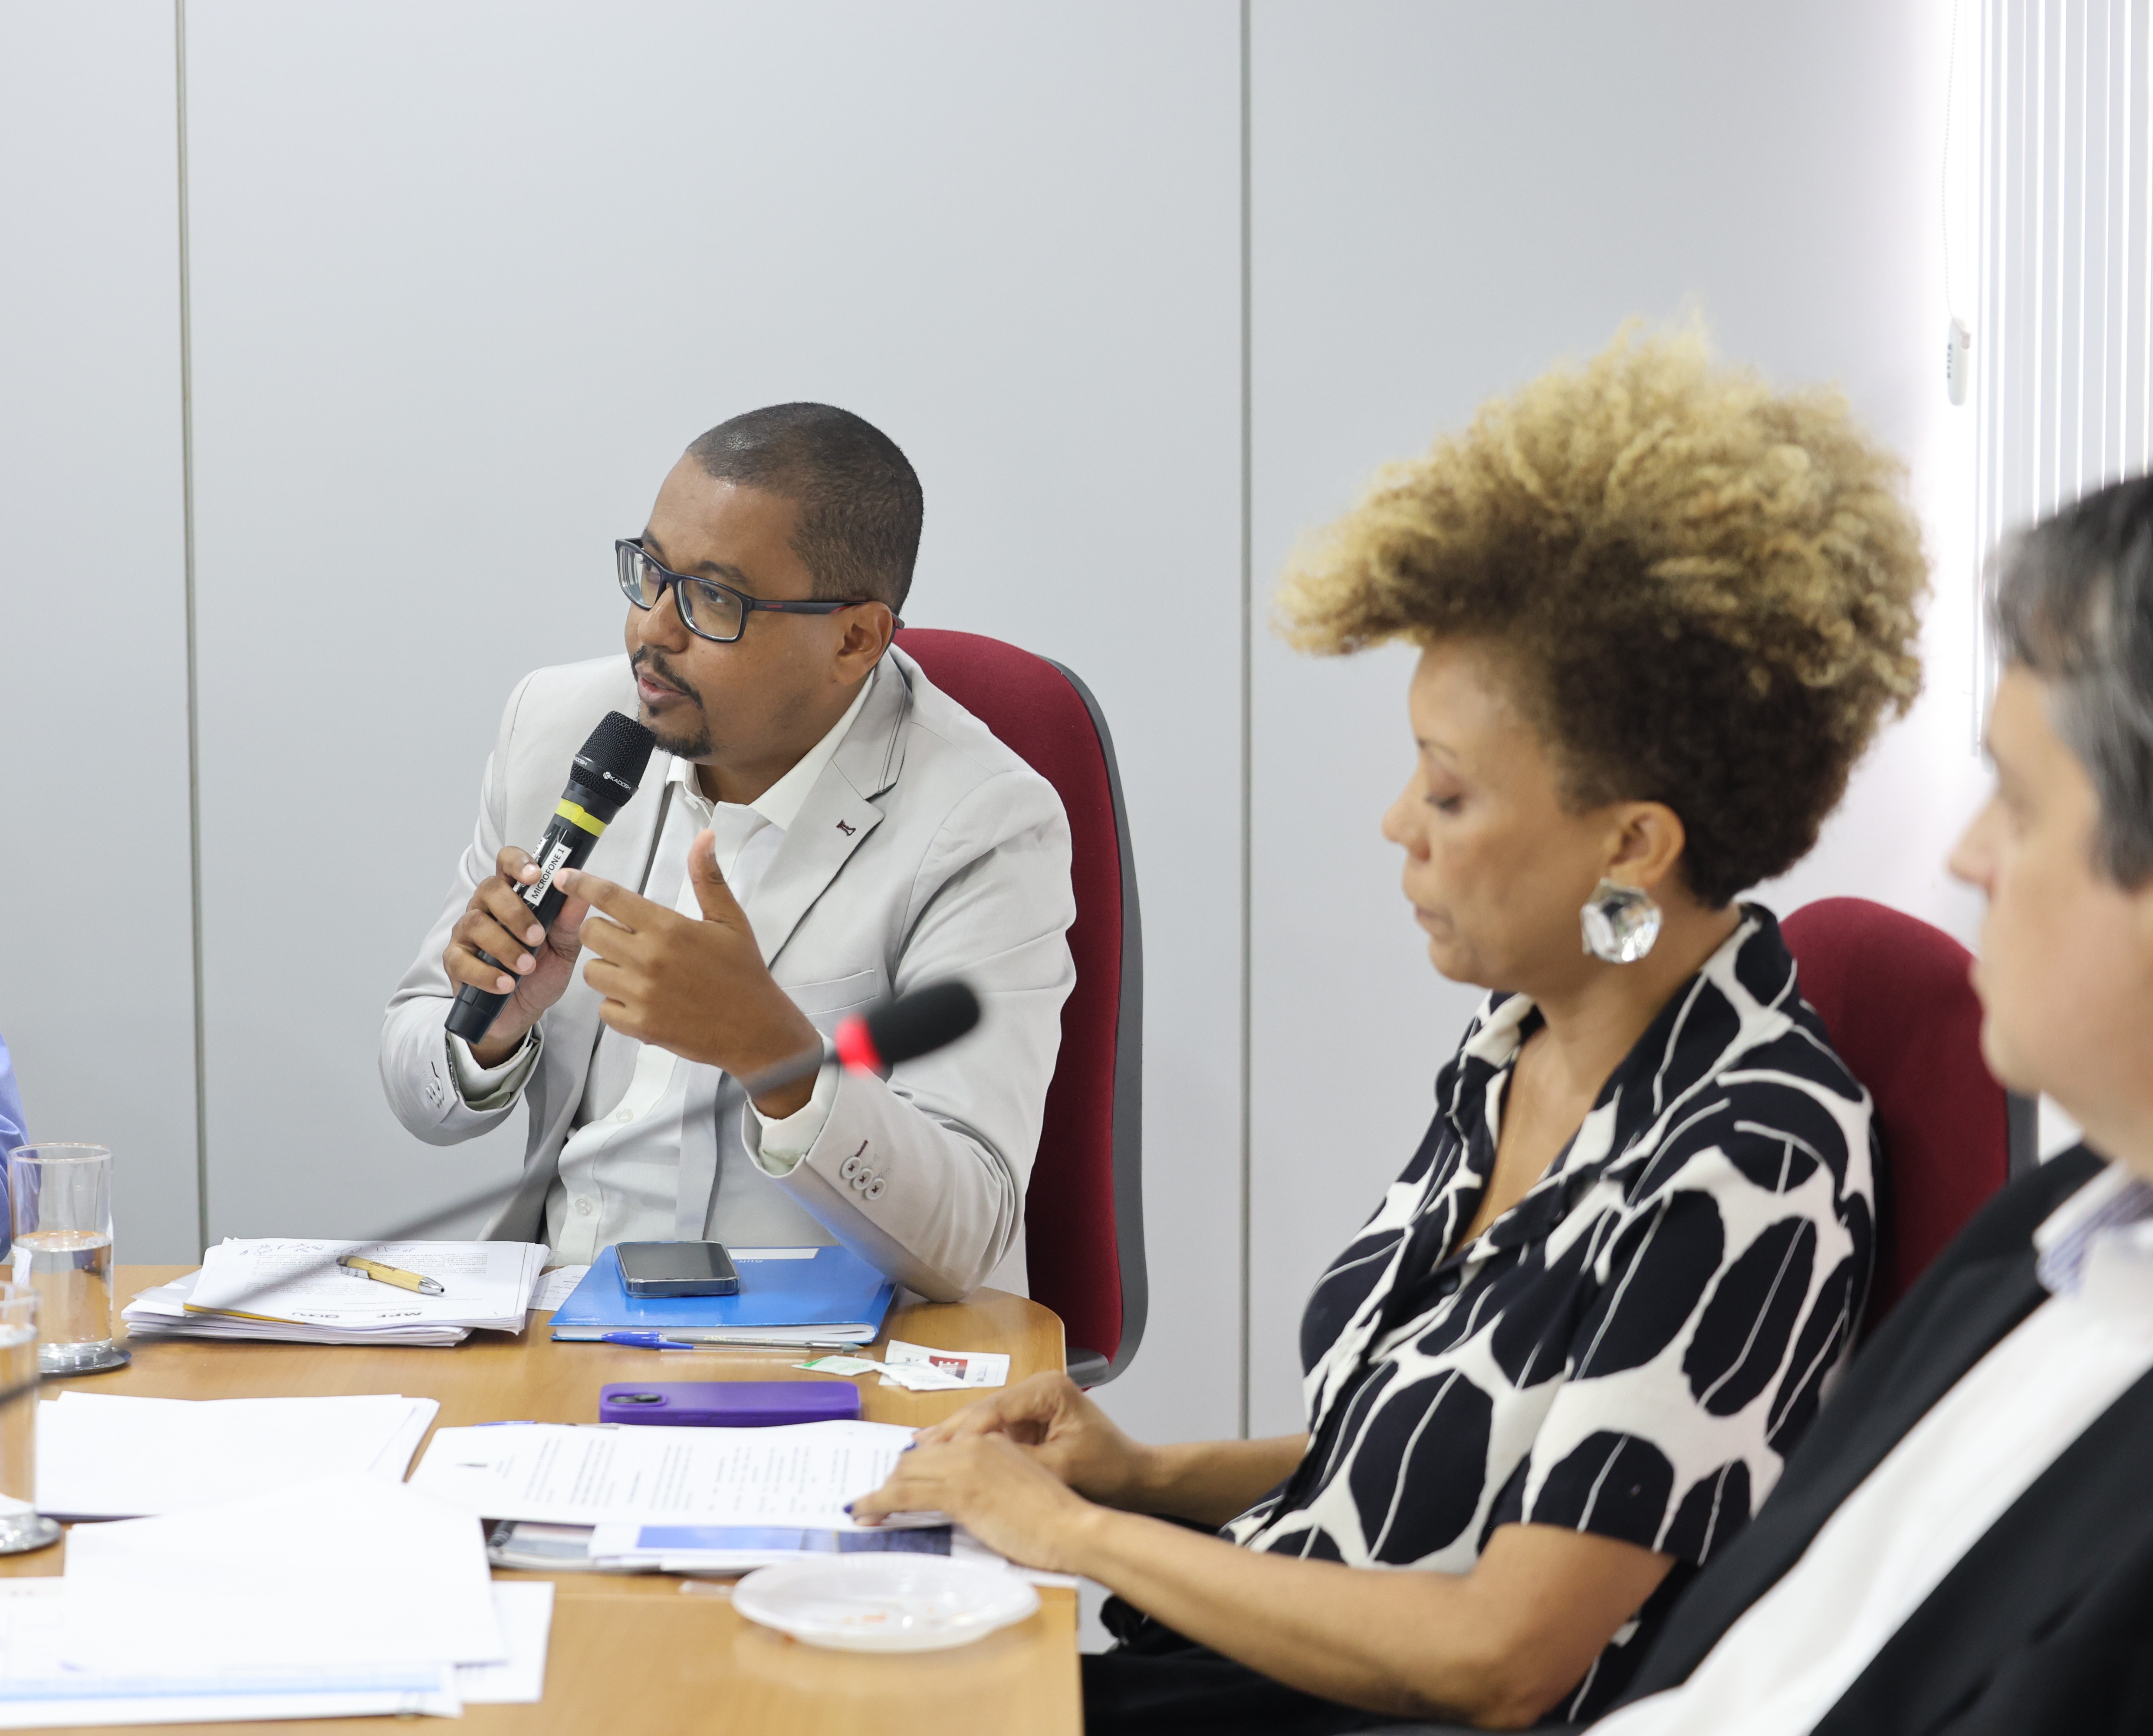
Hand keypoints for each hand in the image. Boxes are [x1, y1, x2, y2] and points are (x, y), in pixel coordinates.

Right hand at [443, 846, 591, 1063]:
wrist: (526, 1011)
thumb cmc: (542, 971)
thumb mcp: (565, 946)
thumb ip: (570, 919)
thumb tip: (580, 889)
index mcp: (513, 896)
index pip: (507, 863)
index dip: (518, 862)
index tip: (536, 876)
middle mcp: (485, 908)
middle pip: (489, 889)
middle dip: (516, 912)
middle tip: (538, 937)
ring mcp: (466, 934)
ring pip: (475, 923)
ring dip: (505, 945)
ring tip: (527, 967)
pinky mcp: (455, 962)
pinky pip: (462, 960)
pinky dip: (486, 974)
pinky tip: (506, 984)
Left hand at [555, 832, 822, 1115]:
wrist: (756, 1029)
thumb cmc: (743, 972)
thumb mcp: (730, 920)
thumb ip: (708, 879)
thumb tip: (704, 837)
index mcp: (668, 927)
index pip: (610, 897)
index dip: (582, 884)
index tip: (566, 879)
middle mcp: (649, 958)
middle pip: (590, 933)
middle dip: (601, 932)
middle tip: (625, 939)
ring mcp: (641, 994)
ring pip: (592, 972)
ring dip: (607, 969)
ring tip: (635, 973)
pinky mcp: (639, 1025)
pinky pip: (604, 1008)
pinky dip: (616, 1004)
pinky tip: (641, 1001)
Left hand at [849, 1434, 1104, 1574]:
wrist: (1073, 1528)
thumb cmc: (1054, 1518)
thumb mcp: (1018, 1488)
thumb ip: (990, 1483)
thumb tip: (964, 1498)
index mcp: (992, 1440)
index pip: (940, 1448)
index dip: (915, 1466)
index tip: (898, 1480)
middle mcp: (974, 1445)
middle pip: (918, 1457)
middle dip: (894, 1478)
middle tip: (875, 1498)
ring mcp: (964, 1465)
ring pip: (906, 1473)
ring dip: (879, 1491)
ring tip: (862, 1507)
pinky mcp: (956, 1491)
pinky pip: (904, 1494)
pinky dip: (877, 1501)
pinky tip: (864, 1511)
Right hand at [910, 1373, 1157, 1509]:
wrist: (1134, 1476)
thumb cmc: (1108, 1469)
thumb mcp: (1063, 1467)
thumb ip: (1020, 1463)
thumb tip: (976, 1466)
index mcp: (1048, 1389)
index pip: (994, 1408)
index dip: (964, 1434)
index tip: (937, 1455)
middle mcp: (1036, 1388)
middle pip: (982, 1409)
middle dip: (950, 1433)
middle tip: (913, 1453)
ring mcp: (1030, 1404)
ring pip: (982, 1420)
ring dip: (954, 1440)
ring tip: (917, 1456)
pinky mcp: (1027, 1422)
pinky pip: (990, 1432)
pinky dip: (968, 1446)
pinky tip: (942, 1458)